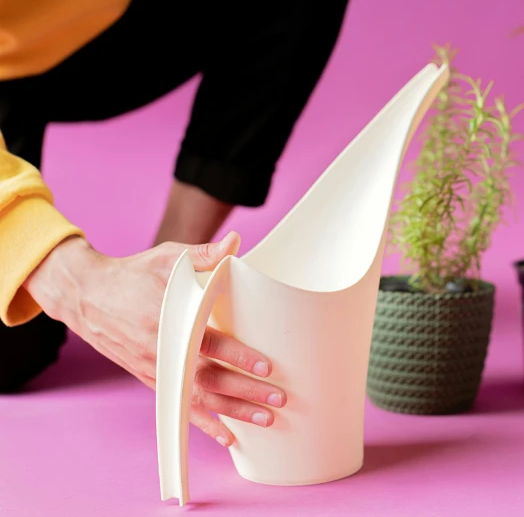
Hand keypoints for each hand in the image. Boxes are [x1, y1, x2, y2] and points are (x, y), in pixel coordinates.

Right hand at [24, 232, 284, 446]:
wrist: (88, 297)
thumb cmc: (134, 274)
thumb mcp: (168, 258)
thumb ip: (205, 254)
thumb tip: (236, 242)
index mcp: (170, 320)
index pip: (209, 342)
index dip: (238, 356)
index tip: (266, 366)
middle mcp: (163, 350)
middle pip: (209, 377)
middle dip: (245, 391)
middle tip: (278, 399)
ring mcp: (157, 369)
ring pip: (198, 397)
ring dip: (232, 411)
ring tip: (265, 420)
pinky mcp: (152, 379)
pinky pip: (181, 406)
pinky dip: (204, 423)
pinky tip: (227, 436)